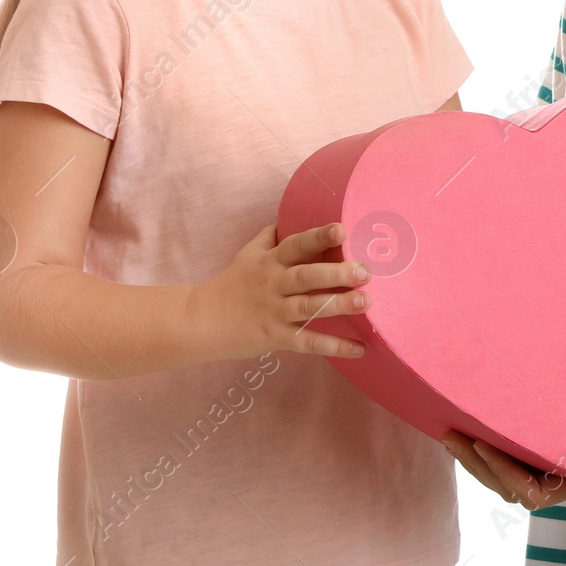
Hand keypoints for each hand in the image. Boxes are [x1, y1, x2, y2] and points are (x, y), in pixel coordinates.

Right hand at [184, 221, 370, 360]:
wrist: (199, 320)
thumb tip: (290, 216)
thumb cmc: (230, 284)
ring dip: (338, 305)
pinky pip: (307, 342)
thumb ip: (270, 237)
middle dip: (337, 273)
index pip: (296, 244)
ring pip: (309, 307)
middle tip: (364, 271)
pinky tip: (359, 349)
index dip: (318, 236)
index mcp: (269, 261)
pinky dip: (334, 346)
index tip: (341, 229)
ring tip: (366, 301)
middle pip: (306, 276)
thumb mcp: (247, 254)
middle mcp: (273, 284)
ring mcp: (274, 312)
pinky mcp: (274, 337)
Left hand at [443, 377, 565, 508]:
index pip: (530, 491)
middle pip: (510, 485)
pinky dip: (496, 442)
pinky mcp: (560, 438)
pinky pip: (521, 451)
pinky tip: (477, 418)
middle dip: (478, 465)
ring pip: (510, 472)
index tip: (481, 442)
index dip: (501, 473)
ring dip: (480, 457)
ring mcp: (561, 459)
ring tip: (452, 430)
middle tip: (449, 436)